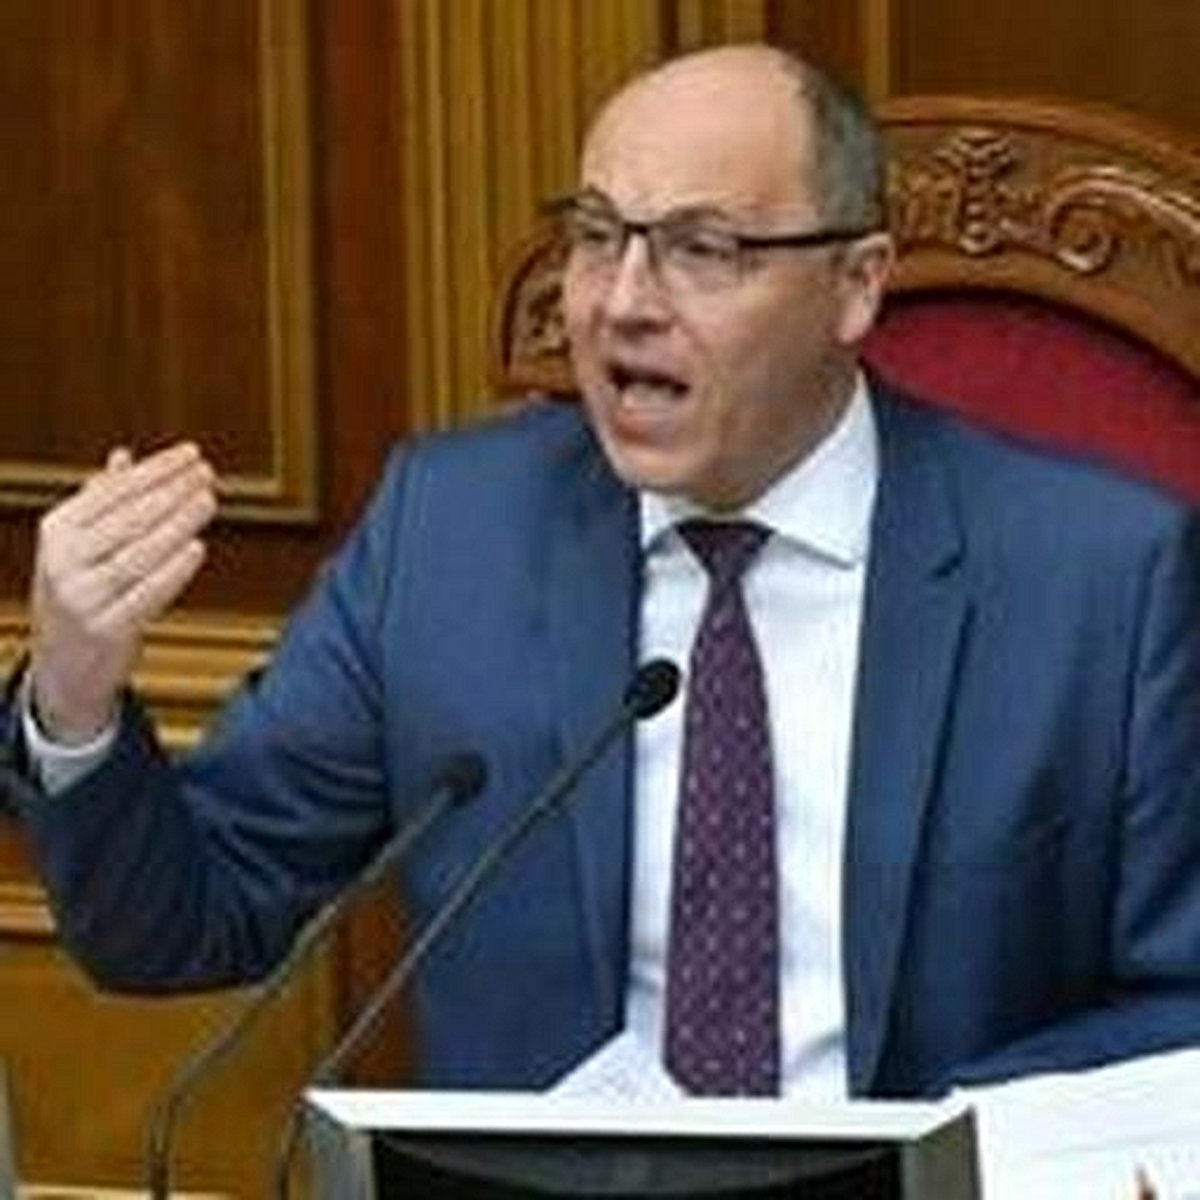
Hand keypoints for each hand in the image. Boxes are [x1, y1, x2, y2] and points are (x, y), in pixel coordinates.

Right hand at [29, 442, 217, 742]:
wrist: (64, 665)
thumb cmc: (81, 592)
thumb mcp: (79, 544)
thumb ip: (102, 501)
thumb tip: (124, 456)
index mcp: (57, 531)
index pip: (113, 491)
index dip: (156, 470)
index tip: (191, 454)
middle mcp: (63, 562)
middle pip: (127, 519)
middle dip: (172, 493)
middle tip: (207, 475)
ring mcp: (82, 597)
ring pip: (138, 554)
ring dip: (178, 525)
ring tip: (207, 502)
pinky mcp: (106, 630)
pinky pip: (146, 594)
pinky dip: (174, 570)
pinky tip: (197, 548)